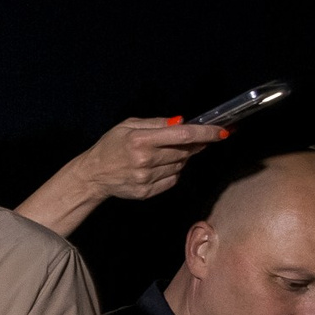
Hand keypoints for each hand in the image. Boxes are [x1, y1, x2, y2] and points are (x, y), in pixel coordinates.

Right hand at [74, 118, 226, 202]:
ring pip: (180, 166)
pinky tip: (157, 167)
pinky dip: (171, 172)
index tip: (222, 132)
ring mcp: (146, 178)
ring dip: (179, 159)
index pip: (183, 135)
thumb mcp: (128, 125)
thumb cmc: (110, 146)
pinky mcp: (146, 192)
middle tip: (189, 141)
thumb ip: (157, 123)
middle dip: (192, 145)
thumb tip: (183, 122)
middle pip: (184, 152)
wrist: (92, 175)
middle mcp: (144, 160)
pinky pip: (172, 180)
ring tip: (162, 155)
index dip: (206, 133)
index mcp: (140, 140)